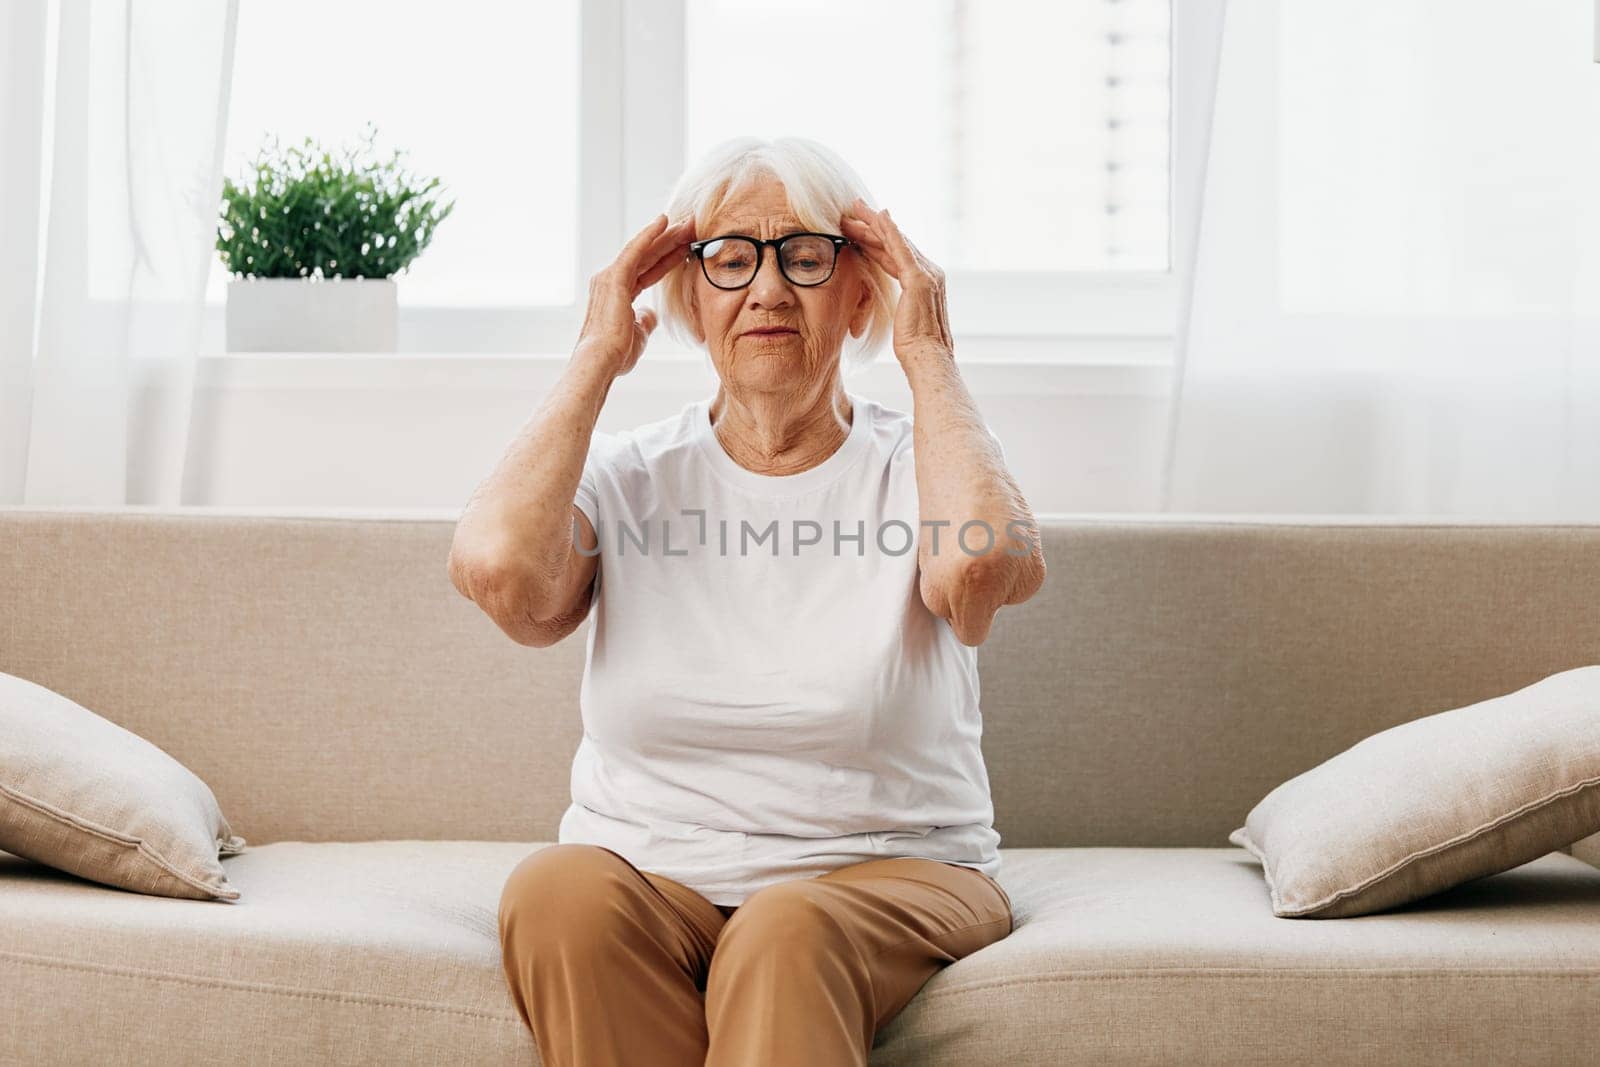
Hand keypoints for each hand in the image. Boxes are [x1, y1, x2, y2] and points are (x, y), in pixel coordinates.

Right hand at [575, 213, 696, 376]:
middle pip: (647, 257)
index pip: (647, 272)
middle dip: (669, 242)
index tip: (684, 249)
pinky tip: (663, 221)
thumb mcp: (638, 335)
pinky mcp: (614, 277)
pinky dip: (649, 235)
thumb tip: (651, 315)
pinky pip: (635, 250)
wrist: (601, 360)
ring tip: (686, 223)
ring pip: (644, 250)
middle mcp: (610, 281)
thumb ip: (644, 321)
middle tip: (690, 228)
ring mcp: (610, 278)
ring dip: (666, 236)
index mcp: (617, 295)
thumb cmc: (617, 354)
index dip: (666, 260)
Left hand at [840, 198, 953, 360]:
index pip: (898, 255)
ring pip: (896, 241)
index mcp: (926, 282)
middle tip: (854, 209)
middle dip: (874, 225)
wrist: (928, 359)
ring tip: (856, 208)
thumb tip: (893, 309)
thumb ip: (902, 307)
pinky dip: (889, 230)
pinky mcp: (919, 278)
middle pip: (897, 243)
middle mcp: (930, 273)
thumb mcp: (906, 321)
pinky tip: (877, 216)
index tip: (861, 228)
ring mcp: (927, 274)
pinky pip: (900, 248)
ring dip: (875, 222)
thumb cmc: (916, 348)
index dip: (878, 240)